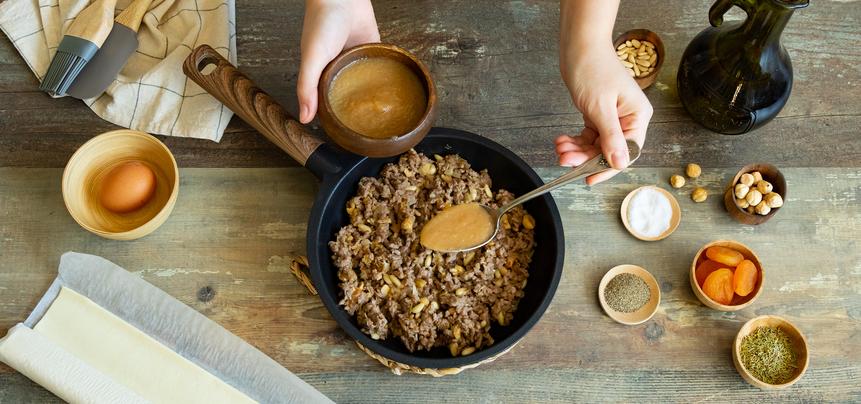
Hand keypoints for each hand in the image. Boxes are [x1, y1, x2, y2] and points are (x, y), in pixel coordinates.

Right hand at [297, 0, 379, 123]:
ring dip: (374, 94)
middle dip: (356, 110)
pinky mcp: (372, 47)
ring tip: (384, 115)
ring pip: (366, 82)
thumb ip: (307, 88)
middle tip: (367, 129)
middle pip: (348, 94)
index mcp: (321, 73)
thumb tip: (304, 118)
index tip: (341, 135)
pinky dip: (386, 75)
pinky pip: (380, 64)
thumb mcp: (311, 59)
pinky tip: (394, 90)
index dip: (333, 118)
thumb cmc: (322, 23)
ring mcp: (356, 59)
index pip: (326, 102)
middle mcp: (339, 68)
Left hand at [557, 0, 651, 184]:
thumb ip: (611, 138)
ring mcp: (613, 117)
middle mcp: (628, 118)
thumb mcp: (601, 108)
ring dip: (576, 150)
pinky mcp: (598, 115)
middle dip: (585, 157)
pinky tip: (562, 140)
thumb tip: (620, 163)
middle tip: (565, 159)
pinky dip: (575, 140)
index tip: (589, 179)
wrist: (580, 47)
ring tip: (560, 147)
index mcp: (637, 116)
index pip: (627, 152)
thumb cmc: (593, 69)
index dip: (607, 168)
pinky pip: (588, 136)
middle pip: (608, 150)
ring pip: (595, 145)